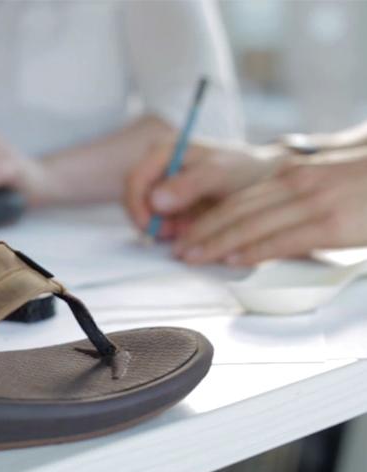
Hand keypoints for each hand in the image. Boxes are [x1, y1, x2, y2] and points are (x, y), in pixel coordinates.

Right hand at [124, 141, 283, 238]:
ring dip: (163, 227)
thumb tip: (156, 201)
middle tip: (173, 232)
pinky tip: (190, 228)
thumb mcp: (220, 174)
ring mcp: (164, 185)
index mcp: (164, 151)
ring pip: (146, 214)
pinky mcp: (171, 203)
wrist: (265, 180)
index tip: (150, 228)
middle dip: (151, 220)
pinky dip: (172, 230)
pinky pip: (159, 222)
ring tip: (189, 228)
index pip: (134, 181)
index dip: (137, 207)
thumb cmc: (245, 170)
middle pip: (137, 200)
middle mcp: (159, 166)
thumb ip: (188, 184)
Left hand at [174, 148, 366, 264]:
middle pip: (237, 210)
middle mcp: (297, 183)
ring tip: (193, 256)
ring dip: (216, 243)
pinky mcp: (331, 223)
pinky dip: (255, 250)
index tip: (187, 233)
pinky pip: (284, 238)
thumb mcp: (325, 183)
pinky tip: (234, 259)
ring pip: (252, 224)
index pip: (240, 198)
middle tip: (179, 250)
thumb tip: (268, 221)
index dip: (208, 217)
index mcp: (293, 174)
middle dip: (203, 232)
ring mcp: (313, 202)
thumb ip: (295, 199)